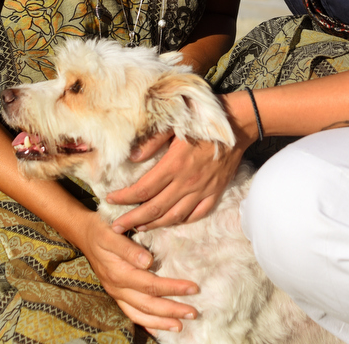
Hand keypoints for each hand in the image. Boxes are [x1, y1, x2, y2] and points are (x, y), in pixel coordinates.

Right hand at [72, 211, 199, 332]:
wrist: (84, 233)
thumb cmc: (102, 230)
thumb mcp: (111, 233)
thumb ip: (128, 248)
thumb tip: (147, 262)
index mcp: (118, 272)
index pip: (150, 285)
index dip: (172, 288)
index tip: (193, 288)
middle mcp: (117, 287)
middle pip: (147, 304)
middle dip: (172, 310)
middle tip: (194, 312)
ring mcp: (116, 293)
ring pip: (140, 314)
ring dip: (161, 322)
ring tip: (180, 326)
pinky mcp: (117, 294)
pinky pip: (132, 314)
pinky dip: (146, 323)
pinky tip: (159, 329)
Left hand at [106, 134, 247, 232]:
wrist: (237, 124)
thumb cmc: (203, 119)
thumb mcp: (174, 123)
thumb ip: (153, 141)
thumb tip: (132, 157)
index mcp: (174, 164)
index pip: (143, 189)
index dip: (124, 198)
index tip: (110, 200)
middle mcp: (186, 182)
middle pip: (154, 209)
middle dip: (132, 220)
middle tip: (117, 228)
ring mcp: (202, 190)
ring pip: (174, 216)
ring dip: (154, 225)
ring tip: (139, 228)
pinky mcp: (215, 192)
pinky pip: (197, 214)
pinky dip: (182, 221)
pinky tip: (171, 222)